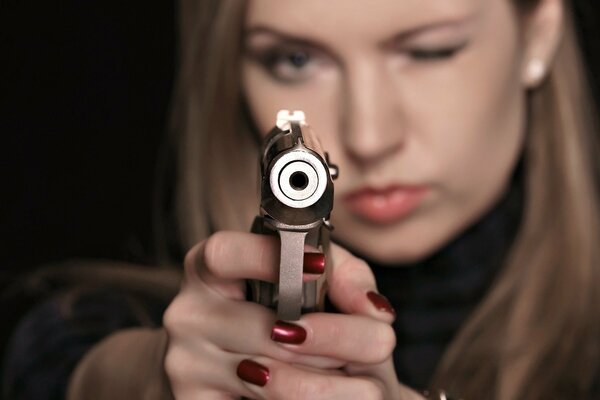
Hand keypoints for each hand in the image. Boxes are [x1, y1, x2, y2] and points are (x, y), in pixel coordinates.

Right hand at [163, 231, 423, 398]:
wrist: (251, 367)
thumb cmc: (288, 313)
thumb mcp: (315, 281)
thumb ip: (345, 275)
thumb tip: (371, 308)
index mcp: (211, 270)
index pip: (223, 254)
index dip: (268, 258)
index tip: (318, 265)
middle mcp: (190, 312)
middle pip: (267, 326)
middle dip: (338, 338)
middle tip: (381, 342)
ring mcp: (187, 362)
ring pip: (271, 379)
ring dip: (331, 383)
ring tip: (364, 382)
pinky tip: (326, 396)